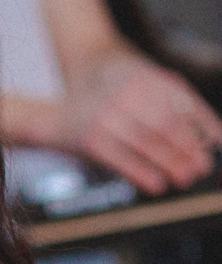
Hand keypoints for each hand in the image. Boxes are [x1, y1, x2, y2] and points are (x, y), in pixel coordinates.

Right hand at [61, 52, 221, 193]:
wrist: (56, 115)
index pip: (183, 103)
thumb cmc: (107, 106)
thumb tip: (208, 139)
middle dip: (189, 149)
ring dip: (171, 164)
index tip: (217, 145)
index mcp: (143, 78)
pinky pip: (124, 159)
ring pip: (149, 143)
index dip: (204, 126)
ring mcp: (106, 115)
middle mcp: (124, 93)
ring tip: (185, 178)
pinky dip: (143, 174)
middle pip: (168, 125)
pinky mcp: (92, 138)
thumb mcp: (138, 94)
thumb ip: (170, 107)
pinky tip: (157, 185)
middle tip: (202, 168)